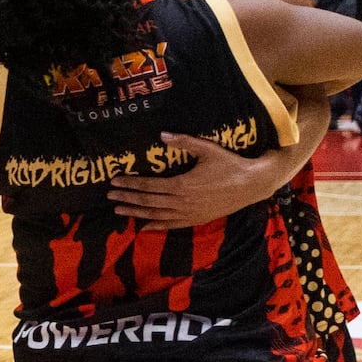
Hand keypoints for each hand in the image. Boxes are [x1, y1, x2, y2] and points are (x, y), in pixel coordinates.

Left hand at [107, 130, 290, 229]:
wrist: (251, 185)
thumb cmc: (229, 164)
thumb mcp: (207, 149)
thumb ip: (183, 142)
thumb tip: (162, 135)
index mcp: (181, 185)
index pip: (148, 186)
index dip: (130, 184)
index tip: (115, 182)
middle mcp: (181, 203)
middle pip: (147, 203)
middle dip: (127, 199)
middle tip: (109, 197)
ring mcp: (188, 214)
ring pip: (156, 216)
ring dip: (136, 213)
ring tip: (119, 211)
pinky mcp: (196, 220)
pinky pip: (171, 225)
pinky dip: (156, 226)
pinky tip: (143, 227)